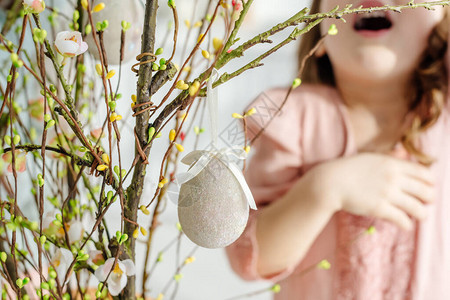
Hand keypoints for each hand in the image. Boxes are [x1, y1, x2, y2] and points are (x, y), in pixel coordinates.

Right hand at [312, 153, 434, 229]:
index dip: (431, 183)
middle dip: (430, 199)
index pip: (424, 174)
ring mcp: (387, 194)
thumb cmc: (349, 169)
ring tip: (420, 216)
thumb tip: (403, 152)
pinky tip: (405, 225)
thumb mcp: (370, 157)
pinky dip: (407, 224)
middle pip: (425, 191)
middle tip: (427, 203)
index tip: (428, 187)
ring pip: (417, 208)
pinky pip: (402, 220)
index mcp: (392, 163)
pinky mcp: (379, 208)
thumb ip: (390, 156)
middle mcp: (393, 178)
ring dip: (422, 214)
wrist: (330, 182)